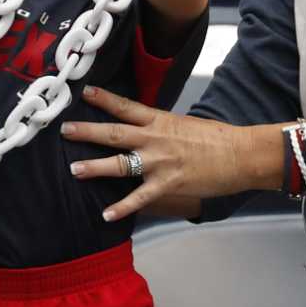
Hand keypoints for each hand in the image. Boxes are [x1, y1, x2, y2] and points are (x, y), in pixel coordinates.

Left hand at [59, 86, 269, 221]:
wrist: (240, 154)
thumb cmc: (216, 139)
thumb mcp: (183, 124)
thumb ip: (160, 127)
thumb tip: (143, 129)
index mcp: (159, 120)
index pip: (126, 106)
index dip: (104, 98)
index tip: (85, 91)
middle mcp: (154, 138)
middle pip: (114, 133)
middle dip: (87, 132)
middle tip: (65, 131)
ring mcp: (160, 161)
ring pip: (121, 164)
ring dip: (95, 167)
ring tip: (74, 170)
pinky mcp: (168, 183)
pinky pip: (140, 197)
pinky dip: (122, 207)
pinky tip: (106, 215)